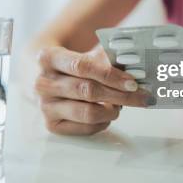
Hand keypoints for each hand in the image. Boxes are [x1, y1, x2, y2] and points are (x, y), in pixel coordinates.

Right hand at [34, 46, 153, 135]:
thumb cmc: (74, 65)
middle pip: (87, 91)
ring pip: (87, 113)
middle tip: (140, 97)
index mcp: (48, 58)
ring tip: (120, 105)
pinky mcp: (51, 125)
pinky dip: (102, 122)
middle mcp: (42, 83)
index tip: (132, 82)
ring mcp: (45, 106)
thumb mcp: (86, 53)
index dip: (110, 75)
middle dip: (119, 95)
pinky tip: (107, 113)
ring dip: (112, 110)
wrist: (50, 77)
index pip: (82, 66)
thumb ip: (107, 58)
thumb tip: (135, 67)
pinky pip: (85, 128)